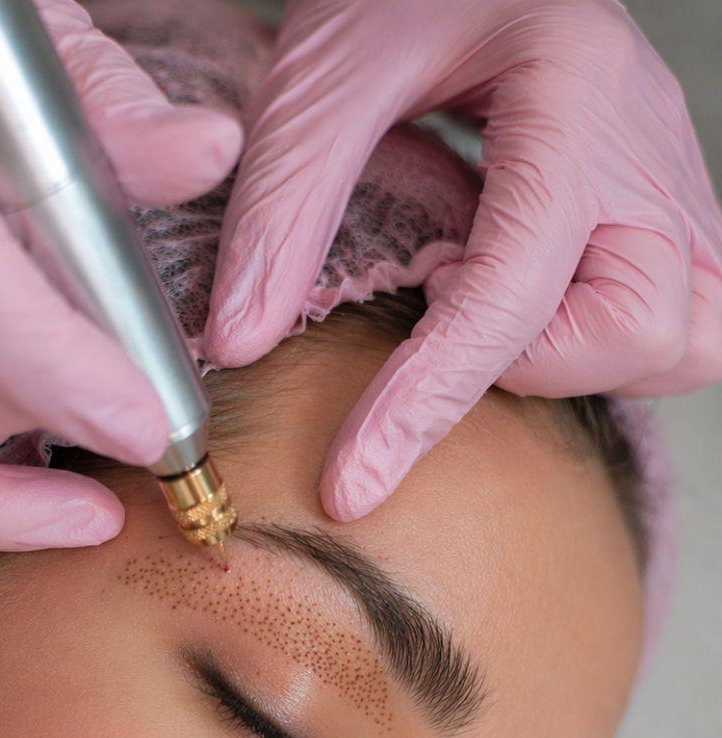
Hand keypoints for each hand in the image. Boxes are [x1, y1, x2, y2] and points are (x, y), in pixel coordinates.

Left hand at [203, 0, 721, 519]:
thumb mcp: (323, 73)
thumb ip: (283, 206)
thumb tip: (239, 341)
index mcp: (574, 94)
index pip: (510, 293)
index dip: (424, 403)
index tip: (350, 483)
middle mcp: (646, 146)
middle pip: (642, 332)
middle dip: (526, 363)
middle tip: (439, 297)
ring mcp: (669, 179)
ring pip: (682, 338)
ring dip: (575, 357)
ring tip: (484, 300)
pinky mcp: (663, 206)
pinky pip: (680, 315)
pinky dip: (601, 341)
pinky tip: (524, 300)